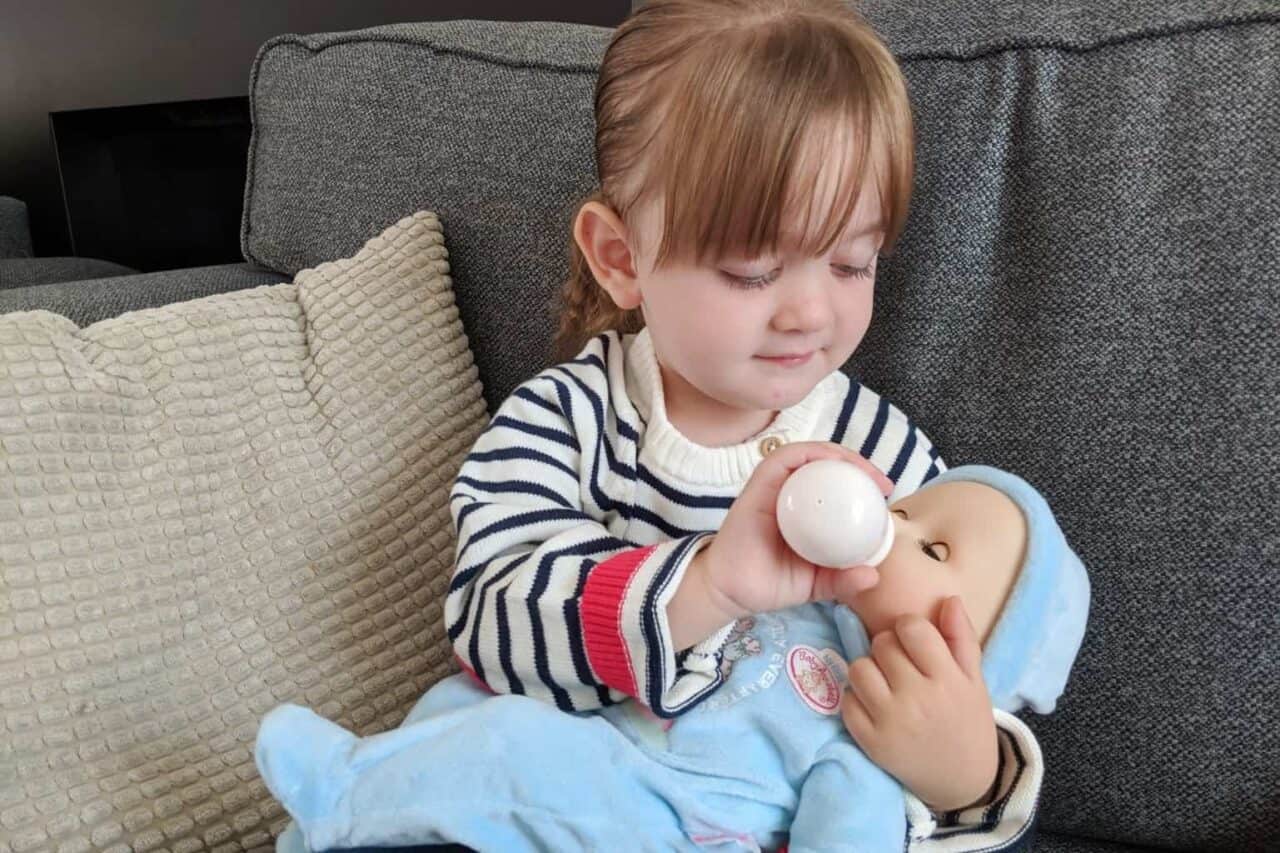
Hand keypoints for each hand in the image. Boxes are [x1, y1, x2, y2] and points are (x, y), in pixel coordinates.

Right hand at [668, 442, 888, 649]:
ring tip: (865, 471)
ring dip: (840, 455)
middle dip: (859, 466)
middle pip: (828, 465)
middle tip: (882, 483)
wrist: (731, 592)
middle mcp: (792, 494)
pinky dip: (811, 454)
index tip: (886, 495)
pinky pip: (785, 458)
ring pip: (810, 455)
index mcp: (807, 513)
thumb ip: (841, 580)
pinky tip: (832, 462)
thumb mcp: (816, 584)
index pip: (838, 486)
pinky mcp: (760, 482)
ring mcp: (776, 486)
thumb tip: (874, 576)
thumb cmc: (770, 584)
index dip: (864, 483)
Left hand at [840, 596, 998, 811]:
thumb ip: (961, 638)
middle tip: (899, 664)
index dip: (908, 627)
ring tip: (884, 682)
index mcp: (947, 679)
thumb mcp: (974, 680)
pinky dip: (857, 699)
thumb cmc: (967, 721)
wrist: (962, 781)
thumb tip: (948, 599)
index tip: (912, 640)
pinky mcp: (870, 741)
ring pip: (858, 668)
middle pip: (880, 643)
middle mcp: (917, 698)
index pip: (911, 628)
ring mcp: (891, 721)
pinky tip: (874, 705)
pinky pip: (847, 701)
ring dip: (868, 669)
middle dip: (887, 647)